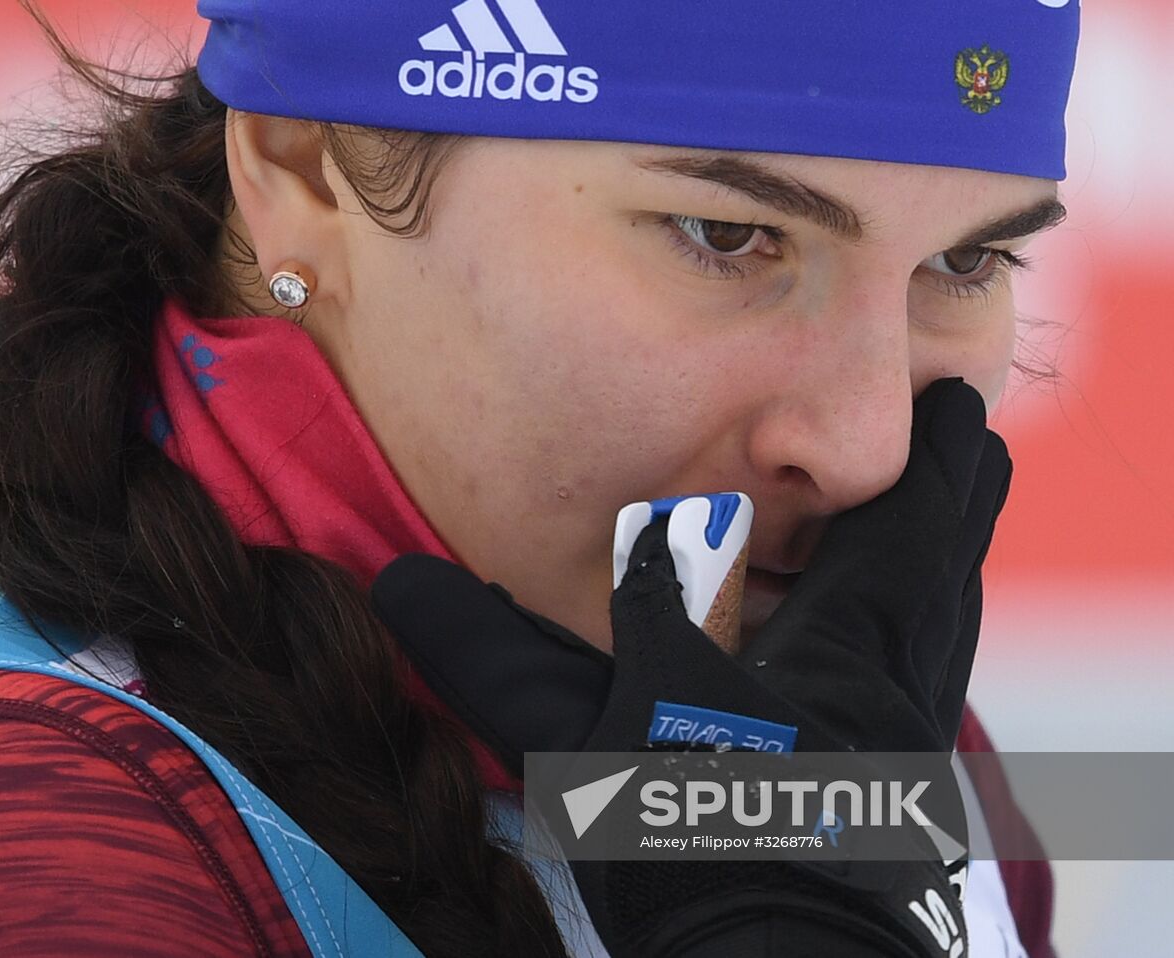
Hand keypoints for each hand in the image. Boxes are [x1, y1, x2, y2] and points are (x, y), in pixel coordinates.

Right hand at [371, 377, 1011, 955]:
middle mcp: (889, 687)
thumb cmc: (690, 850)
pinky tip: (893, 652)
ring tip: (939, 524)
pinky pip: (930, 683)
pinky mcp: (900, 797)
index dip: (924, 462)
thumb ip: (493, 655)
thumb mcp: (583, 744)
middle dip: (951, 499)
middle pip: (940, 571)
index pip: (895, 531)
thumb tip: (400, 584)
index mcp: (833, 655)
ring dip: (942, 565)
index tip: (948, 401)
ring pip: (944, 630)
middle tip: (965, 442)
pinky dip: (926, 635)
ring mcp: (903, 745)